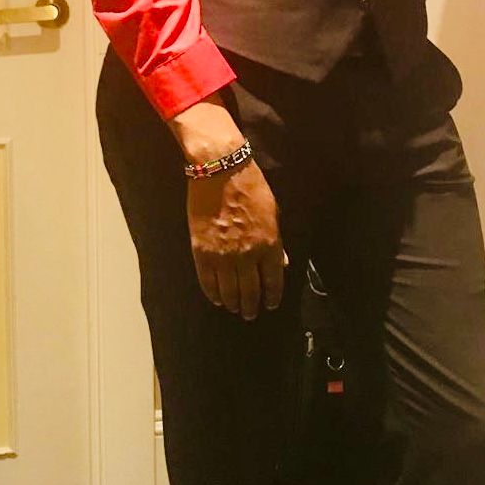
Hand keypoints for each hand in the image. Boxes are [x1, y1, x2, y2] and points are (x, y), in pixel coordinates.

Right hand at [186, 160, 286, 319]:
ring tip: (235, 308)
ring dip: (234, 303)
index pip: (274, 280)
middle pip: (251, 291)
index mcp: (270, 244)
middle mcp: (248, 255)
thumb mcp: (273, 212)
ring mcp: (224, 255)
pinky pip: (208, 281)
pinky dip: (213, 293)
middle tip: (250, 313)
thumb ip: (277, 242)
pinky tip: (217, 299)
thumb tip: (282, 263)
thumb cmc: (251, 186)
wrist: (220, 170)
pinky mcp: (202, 252)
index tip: (270, 304)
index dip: (272, 296)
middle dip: (252, 306)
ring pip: (230, 290)